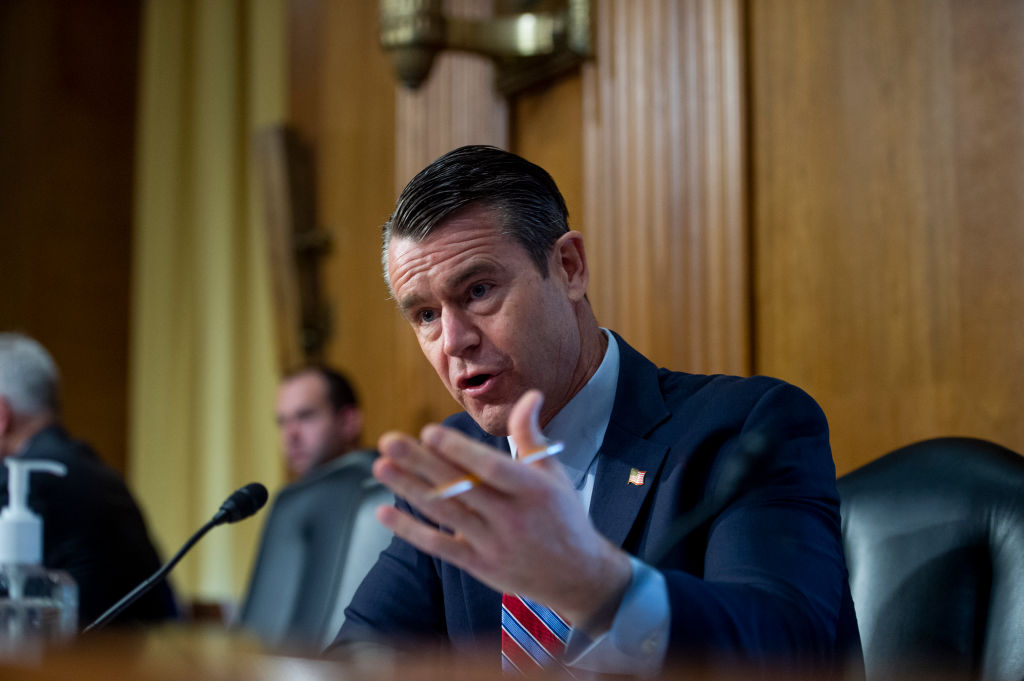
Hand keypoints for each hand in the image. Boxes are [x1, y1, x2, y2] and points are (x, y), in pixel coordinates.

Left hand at [373, 390, 632, 628]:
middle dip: (421, 463)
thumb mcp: (552, 474)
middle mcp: (512, 516)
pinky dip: (411, 530)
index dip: (459, 450)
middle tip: (388, 441)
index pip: (491, 468)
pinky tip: (384, 511)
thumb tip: (531, 395)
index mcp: (532, 489)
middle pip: (460, 487)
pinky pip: (439, 546)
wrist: (577, 577)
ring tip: (380, 467)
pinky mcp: (479, 566)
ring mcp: (493, 543)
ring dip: (410, 489)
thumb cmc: (563, 516)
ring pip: (445, 513)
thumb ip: (531, 435)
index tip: (429, 431)